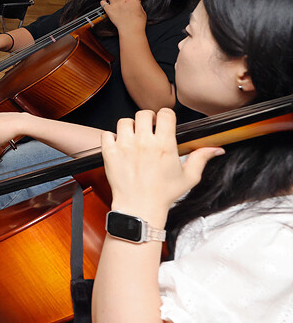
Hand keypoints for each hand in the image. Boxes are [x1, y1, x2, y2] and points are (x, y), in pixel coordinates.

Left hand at [101, 0, 146, 35]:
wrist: (131, 30)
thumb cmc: (138, 23)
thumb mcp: (142, 11)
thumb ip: (138, 4)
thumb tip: (136, 2)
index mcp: (134, 0)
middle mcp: (124, 0)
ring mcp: (116, 5)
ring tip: (114, 2)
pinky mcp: (109, 10)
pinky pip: (103, 2)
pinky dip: (103, 3)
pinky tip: (106, 4)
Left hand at [101, 109, 222, 223]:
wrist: (140, 208)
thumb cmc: (163, 194)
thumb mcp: (188, 177)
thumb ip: (201, 158)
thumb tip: (217, 148)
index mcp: (165, 145)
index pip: (165, 114)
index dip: (166, 116)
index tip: (165, 123)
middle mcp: (144, 142)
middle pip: (143, 114)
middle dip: (148, 119)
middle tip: (149, 129)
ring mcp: (125, 147)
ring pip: (124, 121)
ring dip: (130, 127)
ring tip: (134, 137)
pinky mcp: (110, 153)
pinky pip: (106, 134)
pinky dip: (111, 137)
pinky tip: (119, 145)